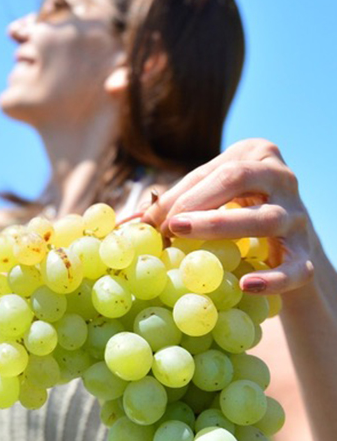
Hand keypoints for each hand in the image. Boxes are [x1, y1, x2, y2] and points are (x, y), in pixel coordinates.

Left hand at [142, 138, 314, 294]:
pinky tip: (246, 285)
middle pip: (241, 180)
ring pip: (267, 220)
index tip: (158, 222)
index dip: (187, 196)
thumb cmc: (237, 205)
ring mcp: (299, 216)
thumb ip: (177, 200)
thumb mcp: (212, 193)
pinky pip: (295, 268)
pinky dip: (273, 279)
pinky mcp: (307, 254)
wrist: (286, 237)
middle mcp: (283, 178)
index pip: (220, 170)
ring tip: (195, 255)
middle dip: (202, 205)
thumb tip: (134, 222)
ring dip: (226, 232)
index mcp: (258, 155)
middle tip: (172, 227)